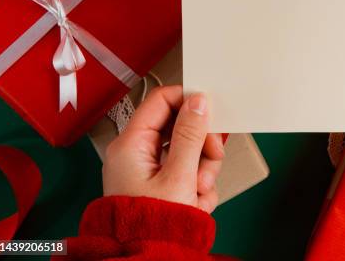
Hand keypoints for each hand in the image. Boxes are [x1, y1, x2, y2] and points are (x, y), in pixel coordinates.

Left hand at [102, 86, 223, 212]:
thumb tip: (198, 101)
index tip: (210, 110)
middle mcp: (137, 152)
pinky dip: (196, 184)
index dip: (188, 100)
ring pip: (187, 150)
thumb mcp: (179, 175)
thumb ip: (191, 135)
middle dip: (201, 145)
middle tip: (212, 158)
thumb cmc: (153, 223)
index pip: (162, 100)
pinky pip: (186, 170)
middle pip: (178, 127)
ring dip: (202, 169)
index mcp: (132, 143)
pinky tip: (196, 202)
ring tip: (200, 192)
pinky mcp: (159, 184)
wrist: (147, 260)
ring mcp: (148, 169)